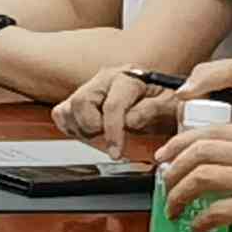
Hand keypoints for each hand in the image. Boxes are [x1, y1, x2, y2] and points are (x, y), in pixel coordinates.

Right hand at [56, 67, 184, 151]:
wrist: (162, 95)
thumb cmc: (166, 100)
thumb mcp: (170, 105)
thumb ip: (151, 110)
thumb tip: (130, 121)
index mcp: (129, 78)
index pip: (112, 106)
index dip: (112, 132)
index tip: (115, 152)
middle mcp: (106, 79)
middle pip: (81, 102)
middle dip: (92, 127)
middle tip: (107, 139)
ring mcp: (91, 87)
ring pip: (68, 108)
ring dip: (81, 128)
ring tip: (101, 135)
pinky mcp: (81, 98)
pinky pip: (62, 112)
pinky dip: (70, 126)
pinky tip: (88, 132)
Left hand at [159, 115, 231, 231]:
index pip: (220, 130)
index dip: (186, 142)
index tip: (170, 154)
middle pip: (203, 147)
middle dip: (173, 165)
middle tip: (162, 179)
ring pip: (203, 176)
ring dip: (180, 194)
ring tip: (174, 208)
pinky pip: (219, 211)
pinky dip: (201, 221)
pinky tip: (200, 229)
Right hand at [179, 52, 231, 154]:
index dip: (208, 80)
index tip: (186, 94)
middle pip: (213, 70)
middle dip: (192, 93)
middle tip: (183, 122)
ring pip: (208, 78)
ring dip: (193, 100)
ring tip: (186, 127)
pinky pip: (212, 88)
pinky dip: (199, 103)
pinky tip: (195, 124)